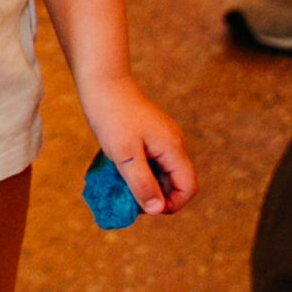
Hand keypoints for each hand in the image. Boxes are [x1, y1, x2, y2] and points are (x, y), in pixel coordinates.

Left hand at [78, 73, 195, 216]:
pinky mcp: (150, 135)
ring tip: (121, 186)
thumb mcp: (125, 155)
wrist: (102, 82)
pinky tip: (120, 171)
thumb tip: (158, 209)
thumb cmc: (112, 116)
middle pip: (176, 182)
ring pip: (162, 172)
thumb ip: (142, 183)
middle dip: (156, 196)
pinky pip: (152, 161)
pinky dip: (140, 171)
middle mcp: (173, 143)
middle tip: (128, 200)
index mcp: (173, 148)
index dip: (171, 204)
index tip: (144, 209)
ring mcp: (162, 138)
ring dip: (146, 184)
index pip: (188, 187)